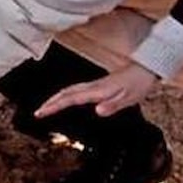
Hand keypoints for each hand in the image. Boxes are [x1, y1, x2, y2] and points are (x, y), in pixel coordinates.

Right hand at [35, 63, 160, 120]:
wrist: (145, 70)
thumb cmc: (138, 84)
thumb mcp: (129, 98)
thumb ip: (112, 105)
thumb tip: (97, 111)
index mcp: (98, 90)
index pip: (71, 98)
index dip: (54, 105)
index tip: (41, 112)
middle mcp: (93, 86)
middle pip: (65, 93)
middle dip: (50, 102)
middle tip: (37, 112)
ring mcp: (94, 85)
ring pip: (69, 90)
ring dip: (56, 98)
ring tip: (46, 107)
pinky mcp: (97, 85)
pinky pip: (76, 90)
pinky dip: (65, 95)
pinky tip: (64, 100)